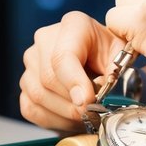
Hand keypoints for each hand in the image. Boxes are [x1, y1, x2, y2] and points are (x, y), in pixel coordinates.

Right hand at [18, 11, 123, 132]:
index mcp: (73, 25)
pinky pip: (31, 108)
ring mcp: (31, 61)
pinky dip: (53, 119)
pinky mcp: (25, 83)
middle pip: (49, 78)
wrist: (97, 60)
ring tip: (85, 115)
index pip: (63, 56)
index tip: (87, 101)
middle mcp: (44, 39)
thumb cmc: (109, 56)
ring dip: (64, 113)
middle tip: (93, 112)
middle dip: (73, 103)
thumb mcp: (121, 57)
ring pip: (38, 95)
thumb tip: (94, 94)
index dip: (74, 82)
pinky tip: (70, 117)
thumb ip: (113, 71)